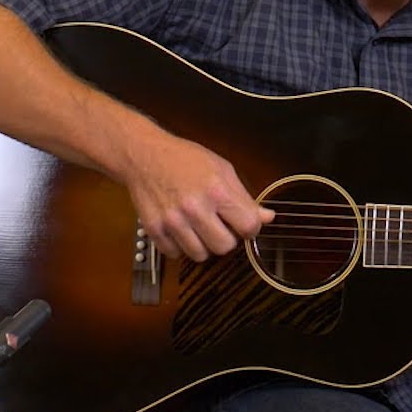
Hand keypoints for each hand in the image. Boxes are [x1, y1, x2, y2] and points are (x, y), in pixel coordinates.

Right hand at [120, 128, 273, 261]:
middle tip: (220, 225)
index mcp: (216, 191)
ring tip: (199, 227)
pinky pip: (176, 254)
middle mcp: (194, 208)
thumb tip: (267, 218)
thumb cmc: (185, 159)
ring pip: (200, 255)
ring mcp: (172, 221)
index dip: (250, 228)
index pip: (248, 227)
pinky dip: (181, 246)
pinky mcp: (154, 230)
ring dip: (203, 245)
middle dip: (227, 238)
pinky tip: (182, 229)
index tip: (244, 224)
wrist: (144, 155)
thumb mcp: (222, 170)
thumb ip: (244, 198)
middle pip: (225, 247)